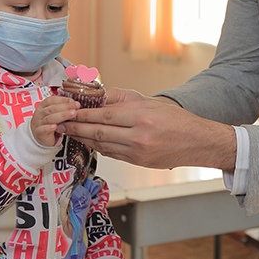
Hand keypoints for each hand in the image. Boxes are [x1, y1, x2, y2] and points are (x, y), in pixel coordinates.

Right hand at [29, 95, 78, 146]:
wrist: (42, 137)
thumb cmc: (51, 123)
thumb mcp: (56, 113)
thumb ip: (63, 108)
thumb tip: (76, 104)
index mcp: (43, 106)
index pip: (52, 100)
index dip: (62, 100)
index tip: (73, 101)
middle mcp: (40, 113)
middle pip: (52, 108)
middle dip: (66, 106)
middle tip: (76, 106)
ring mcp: (38, 123)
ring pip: (50, 118)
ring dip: (63, 115)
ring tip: (73, 114)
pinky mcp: (39, 133)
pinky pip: (43, 129)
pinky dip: (48, 128)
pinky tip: (55, 126)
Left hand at [60, 94, 235, 170]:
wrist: (198, 143)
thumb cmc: (176, 120)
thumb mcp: (151, 102)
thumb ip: (123, 99)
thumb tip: (99, 95)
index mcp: (142, 117)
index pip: (104, 116)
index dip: (82, 114)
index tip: (68, 110)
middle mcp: (138, 136)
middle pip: (98, 132)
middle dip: (76, 128)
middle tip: (60, 123)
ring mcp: (137, 152)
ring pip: (102, 145)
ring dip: (83, 139)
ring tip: (69, 132)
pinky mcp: (138, 163)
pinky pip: (112, 154)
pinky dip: (98, 147)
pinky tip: (88, 142)